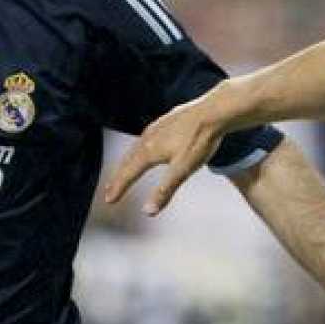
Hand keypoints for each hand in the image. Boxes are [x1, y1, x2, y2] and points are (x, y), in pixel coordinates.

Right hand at [102, 90, 229, 214]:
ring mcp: (157, 127)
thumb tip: (148, 212)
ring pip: (136, 147)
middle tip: (110, 189)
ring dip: (128, 162)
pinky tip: (146, 146)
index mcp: (149, 151)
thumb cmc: (200, 140)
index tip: (109, 200)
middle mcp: (148, 137)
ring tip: (124, 170)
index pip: (128, 174)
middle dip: (119, 177)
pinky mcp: (167, 120)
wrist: (215, 111)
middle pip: (128, 160)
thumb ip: (164, 191)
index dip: (118, 188)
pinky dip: (140, 148)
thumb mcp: (183, 170)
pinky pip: (146, 137)